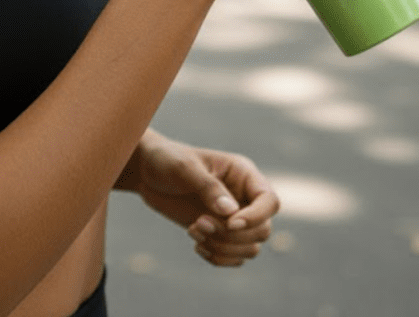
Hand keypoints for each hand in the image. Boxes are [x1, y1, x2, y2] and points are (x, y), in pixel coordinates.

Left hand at [133, 133, 278, 266]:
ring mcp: (234, 217)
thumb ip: (208, 187)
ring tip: (194, 230)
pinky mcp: (222, 233)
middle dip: (231, 236)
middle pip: (262, 230)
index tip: (229, 223)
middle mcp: (244, 197)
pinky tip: (196, 244)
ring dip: (223, 248)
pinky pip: (235, 258)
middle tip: (199, 222)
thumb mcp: (184, 168)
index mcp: (243, 174)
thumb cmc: (168, 160)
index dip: (256, 217)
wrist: (148, 172)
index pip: (269, 201)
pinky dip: (218, 258)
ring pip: (250, 248)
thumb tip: (231, 212)